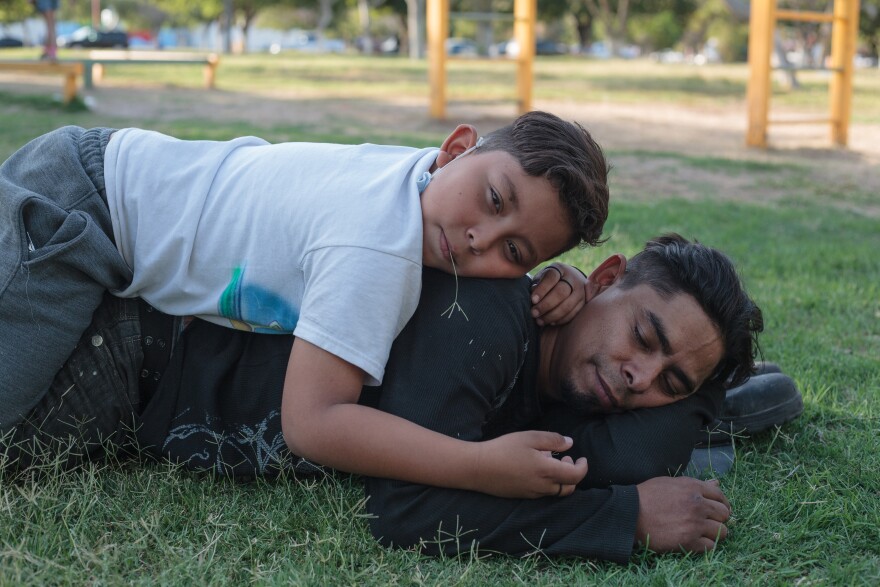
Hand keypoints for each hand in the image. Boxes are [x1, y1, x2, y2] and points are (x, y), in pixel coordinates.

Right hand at [472, 431, 588, 497]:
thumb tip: (570, 444)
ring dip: (560, 478)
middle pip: (569, 488)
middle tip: (564, 458)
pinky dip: (548, 482)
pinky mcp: (523, 496)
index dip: (583, 468)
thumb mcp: (529, 438)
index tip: (581, 458)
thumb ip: (553, 440)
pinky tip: (536, 469)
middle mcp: (543, 486)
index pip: (576, 476)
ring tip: (549, 461)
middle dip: (572, 474)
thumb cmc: (504, 449)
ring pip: (556, 491)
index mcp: (547, 471)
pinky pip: (543, 492)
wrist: (478, 468)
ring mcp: (532, 493)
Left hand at [530, 263, 586, 325]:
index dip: (542, 290)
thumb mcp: (541, 279)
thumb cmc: (548, 282)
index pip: (551, 278)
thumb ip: (537, 286)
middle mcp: (573, 278)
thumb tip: (534, 299)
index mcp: (559, 269)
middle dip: (546, 305)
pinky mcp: (584, 302)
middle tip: (534, 313)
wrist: (568, 282)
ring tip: (539, 321)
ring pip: (568, 305)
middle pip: (561, 292)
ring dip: (552, 315)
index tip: (532, 300)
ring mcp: (581, 290)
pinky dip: (561, 320)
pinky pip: (573, 313)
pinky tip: (550, 323)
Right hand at [635, 477, 730, 552]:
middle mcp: (697, 505)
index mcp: (693, 487)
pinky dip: (705, 545)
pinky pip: (711, 546)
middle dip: (718, 518)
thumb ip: (696, 485)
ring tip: (703, 533)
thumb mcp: (671, 483)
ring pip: (722, 532)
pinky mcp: (689, 541)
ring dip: (714, 533)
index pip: (721, 496)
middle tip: (708, 522)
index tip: (716, 511)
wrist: (630, 513)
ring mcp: (694, 524)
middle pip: (725, 514)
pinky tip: (696, 541)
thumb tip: (716, 483)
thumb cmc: (647, 496)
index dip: (721, 504)